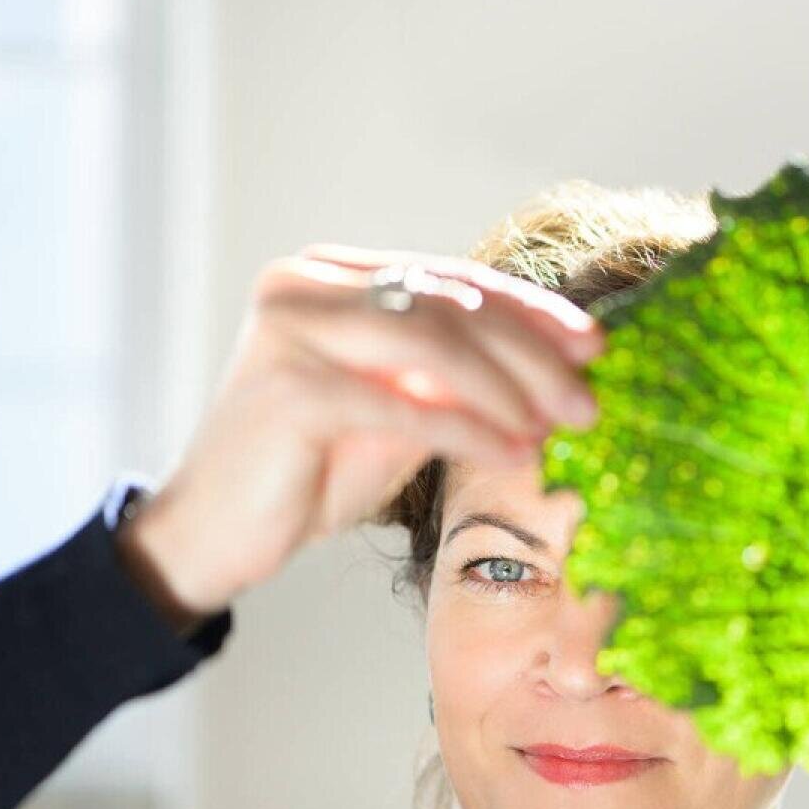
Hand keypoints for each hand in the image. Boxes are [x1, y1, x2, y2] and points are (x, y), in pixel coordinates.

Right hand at [120, 244, 604, 623]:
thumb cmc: (310, 471)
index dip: (532, 312)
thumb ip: (457, 376)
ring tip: (560, 425)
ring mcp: (292, 328)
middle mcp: (307, 284)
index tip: (595, 346)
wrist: (214, 534)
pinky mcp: (288, 388)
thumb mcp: (400, 409)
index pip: (453, 281)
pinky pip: (402, 402)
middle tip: (590, 397)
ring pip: (431, 341)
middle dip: (533, 351)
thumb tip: (561, 368)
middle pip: (450, 304)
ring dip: (509, 386)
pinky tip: (515, 451)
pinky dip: (468, 427)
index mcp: (336, 274)